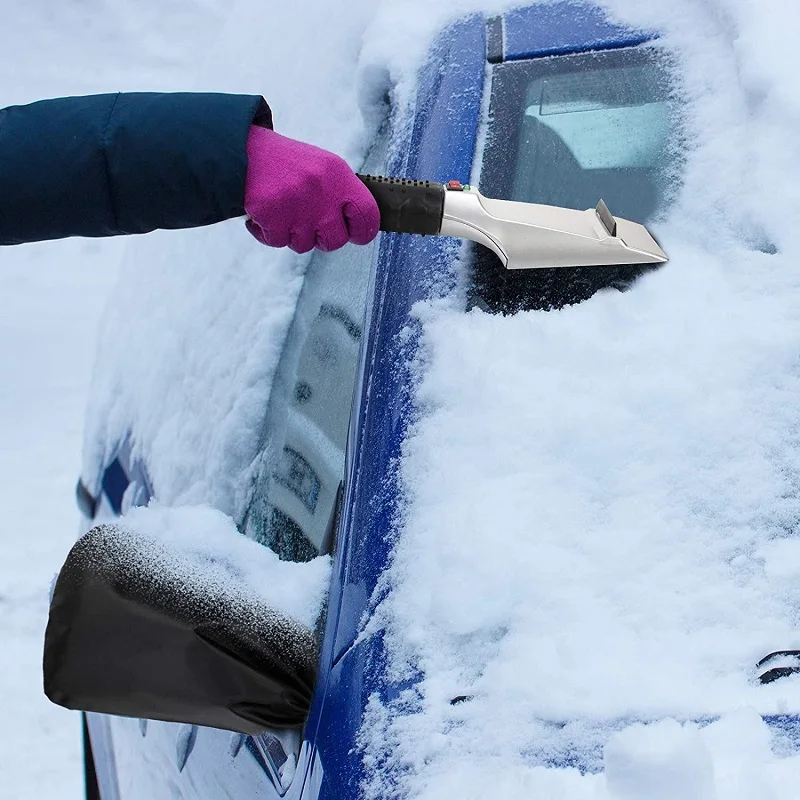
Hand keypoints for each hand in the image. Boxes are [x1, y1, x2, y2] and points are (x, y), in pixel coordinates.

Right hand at [244, 126, 379, 252]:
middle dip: (322, 239)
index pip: (368, 214)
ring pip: (304, 245)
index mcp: (338, 175)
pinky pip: (276, 242)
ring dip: (291, 234)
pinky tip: (263, 214)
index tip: (354, 235)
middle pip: (336, 240)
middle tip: (308, 224)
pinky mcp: (273, 215)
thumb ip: (340, 195)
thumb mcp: (320, 168)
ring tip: (281, 210)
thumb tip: (359, 227)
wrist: (238, 150)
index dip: (363, 231)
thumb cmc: (283, 164)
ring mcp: (298, 205)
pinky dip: (266, 233)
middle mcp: (322, 190)